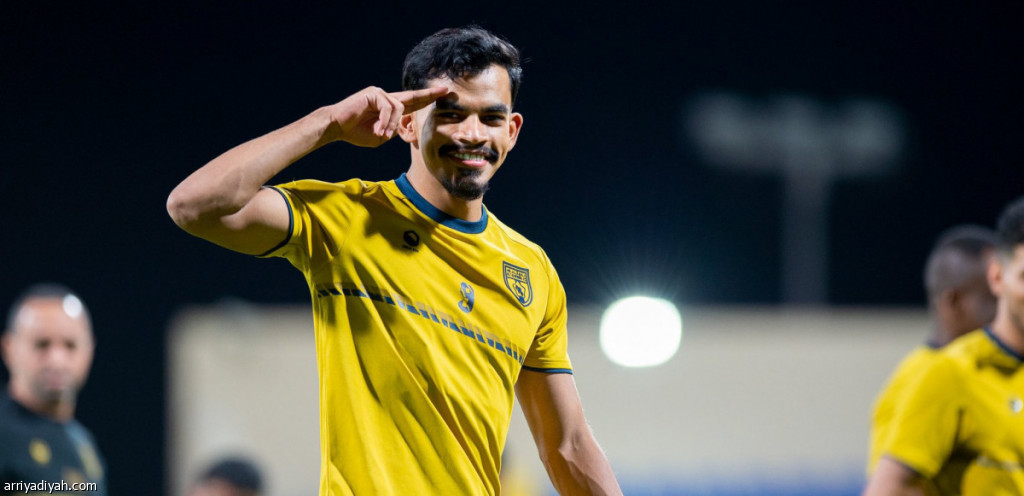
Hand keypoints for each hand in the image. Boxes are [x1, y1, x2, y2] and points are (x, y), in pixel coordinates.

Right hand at [325, 86, 448, 146]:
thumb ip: (393, 132)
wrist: (336, 127)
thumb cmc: (356, 133)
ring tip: (381, 134)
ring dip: (391, 125)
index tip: (442, 94)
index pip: (412, 103)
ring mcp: (380, 93)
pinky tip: (378, 129)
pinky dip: (385, 121)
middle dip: (429, 95)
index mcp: (389, 108)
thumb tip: (400, 128)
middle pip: (412, 97)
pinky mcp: (374, 93)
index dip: (427, 99)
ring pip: (398, 108)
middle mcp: (387, 97)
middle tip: (445, 90)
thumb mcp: (380, 137)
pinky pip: (388, 107)